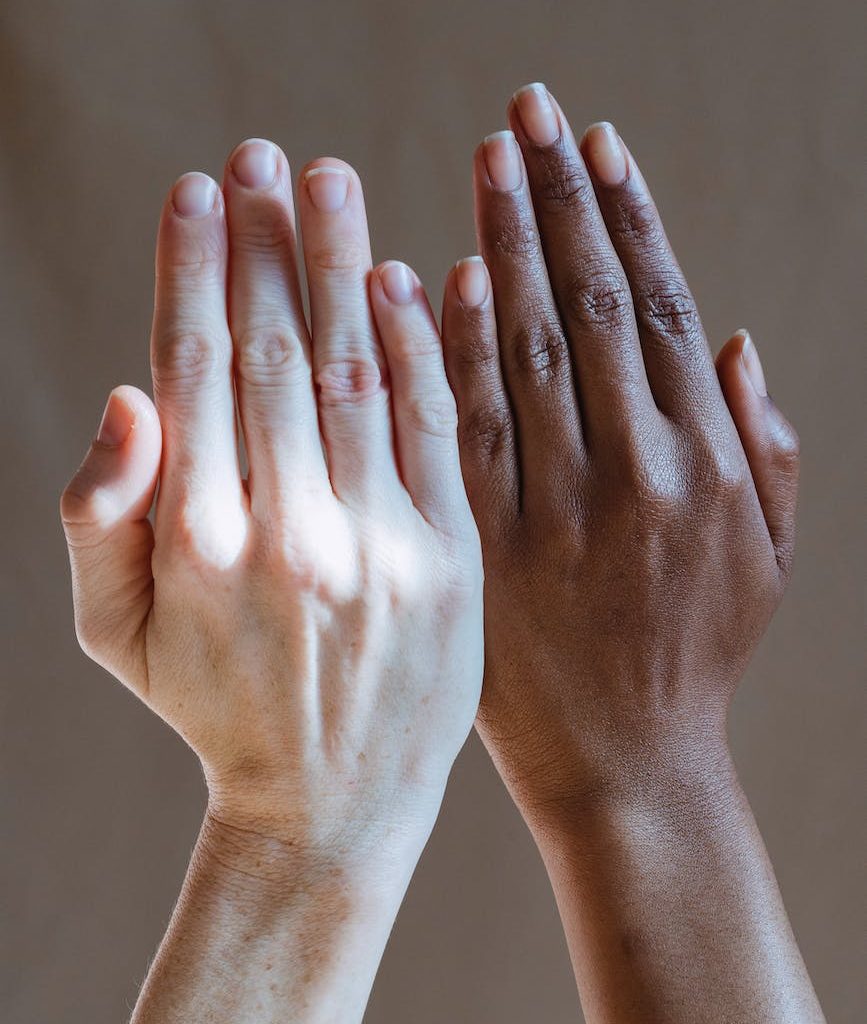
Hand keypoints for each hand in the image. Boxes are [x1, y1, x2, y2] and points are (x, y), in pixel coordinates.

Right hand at [61, 139, 481, 1021]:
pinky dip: (424, 348)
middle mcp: (289, 529)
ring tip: (334, 182)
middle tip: (271, 154)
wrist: (331, 802)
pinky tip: (409, 278)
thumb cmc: (213, 708)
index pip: (196, 365)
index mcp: (197, 538)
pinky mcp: (451, 560)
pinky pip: (438, 431)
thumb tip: (127, 394)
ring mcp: (379, 543)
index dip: (196, 265)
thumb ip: (95, 516)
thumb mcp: (112, 634)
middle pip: (277, 350)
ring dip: (344, 265)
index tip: (204, 187)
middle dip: (270, 241)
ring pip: (360, 371)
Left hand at [440, 86, 821, 1023]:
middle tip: (526, 113)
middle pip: (595, 307)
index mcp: (708, 465)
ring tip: (487, 160)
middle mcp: (638, 473)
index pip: (664, 311)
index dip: (628, 218)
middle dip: (558, 200)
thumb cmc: (696, 654)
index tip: (595, 144)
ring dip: (506, 245)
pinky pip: (464, 432)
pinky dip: (452, 349)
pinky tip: (435, 278)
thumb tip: (740, 340)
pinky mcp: (483, 548)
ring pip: (529, 351)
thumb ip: (768, 448)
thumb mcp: (766, 558)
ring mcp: (556, 511)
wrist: (626, 762)